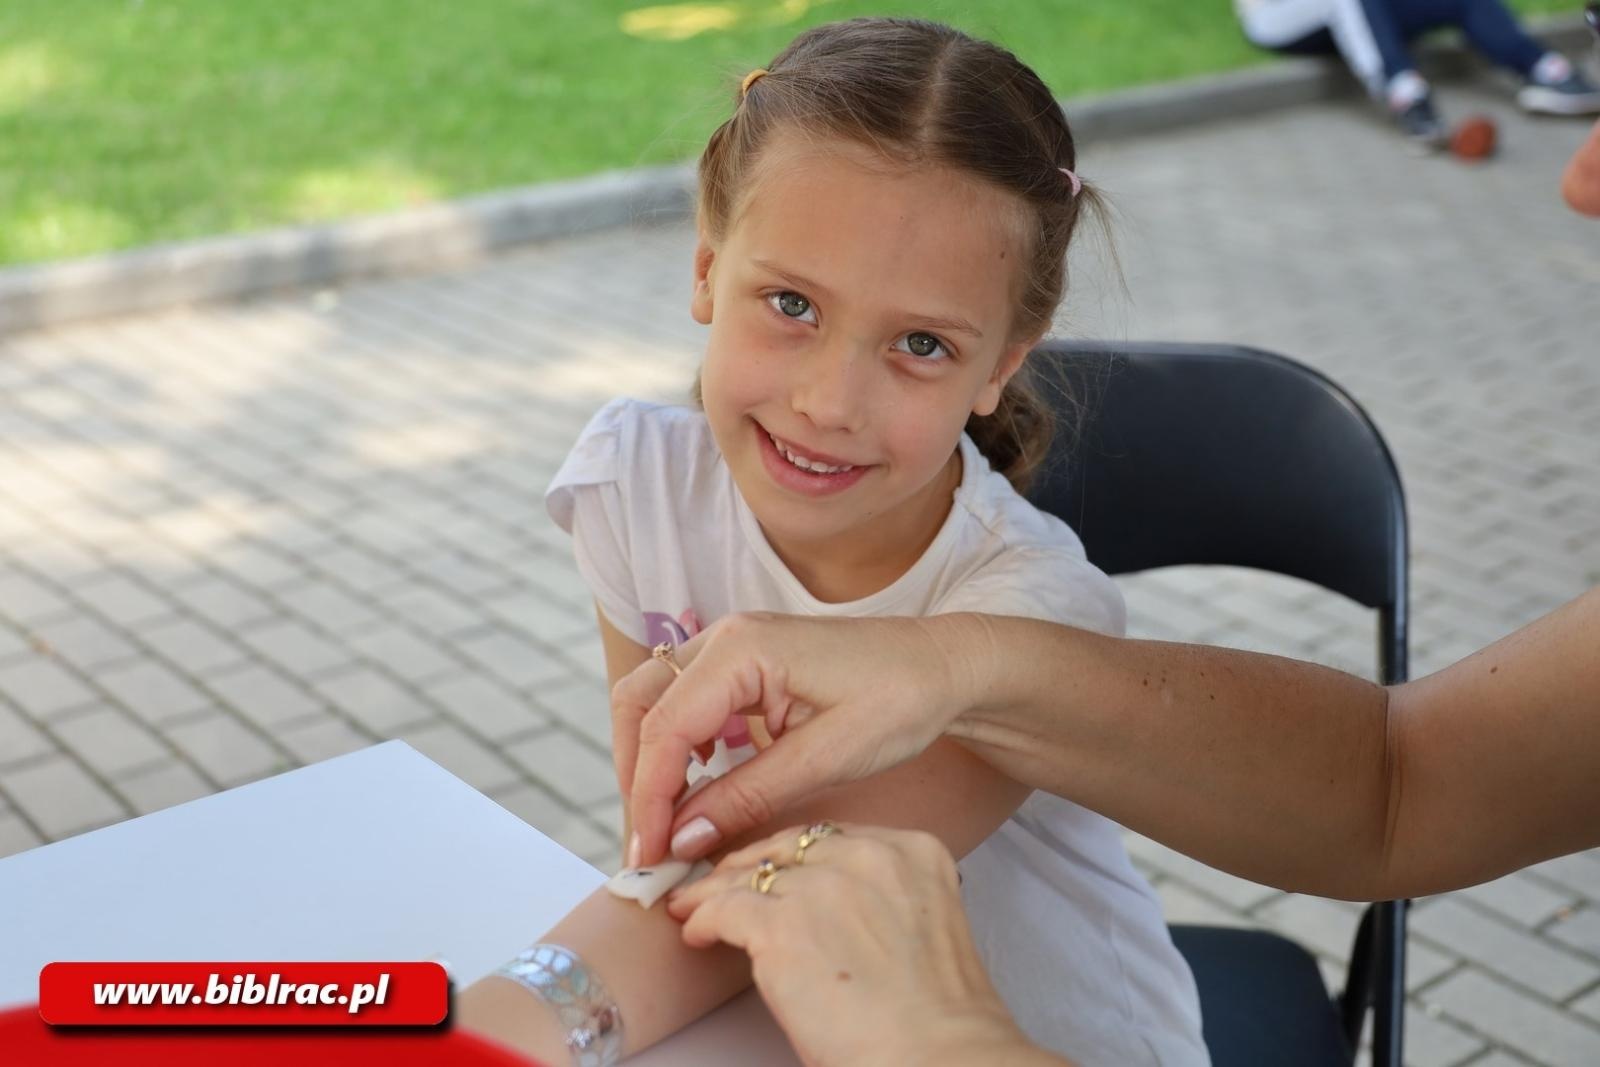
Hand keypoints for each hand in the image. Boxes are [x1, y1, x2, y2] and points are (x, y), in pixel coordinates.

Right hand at [613, 612, 983, 865]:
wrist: (946, 667)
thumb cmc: (902, 700)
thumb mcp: (828, 757)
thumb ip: (748, 796)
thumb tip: (682, 840)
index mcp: (743, 648)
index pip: (666, 728)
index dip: (649, 798)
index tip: (650, 857)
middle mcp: (727, 636)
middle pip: (640, 702)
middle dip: (635, 775)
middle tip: (649, 844)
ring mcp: (734, 644)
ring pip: (655, 698)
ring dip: (650, 759)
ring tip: (666, 823)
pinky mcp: (746, 663)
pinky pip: (687, 700)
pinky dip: (677, 746)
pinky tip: (697, 789)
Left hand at [664, 823, 1036, 1066]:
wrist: (935, 1055)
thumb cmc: (935, 1012)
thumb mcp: (923, 923)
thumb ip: (883, 897)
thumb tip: (828, 906)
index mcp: (911, 851)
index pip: (833, 837)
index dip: (793, 855)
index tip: (773, 867)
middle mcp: (866, 856)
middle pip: (787, 847)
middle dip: (750, 865)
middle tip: (722, 881)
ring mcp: (821, 887)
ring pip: (748, 874)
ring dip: (715, 892)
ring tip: (693, 905)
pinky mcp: (780, 926)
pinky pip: (724, 909)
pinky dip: (704, 920)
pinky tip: (697, 932)